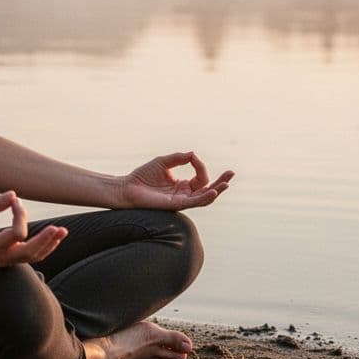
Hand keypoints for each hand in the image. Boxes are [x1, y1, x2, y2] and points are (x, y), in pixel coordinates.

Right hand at [0, 190, 66, 266]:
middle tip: (60, 228)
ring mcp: (3, 260)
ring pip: (32, 257)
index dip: (20, 215)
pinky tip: (52, 236)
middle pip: (29, 253)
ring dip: (48, 245)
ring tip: (62, 232)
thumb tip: (13, 194)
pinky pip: (29, 256)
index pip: (16, 234)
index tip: (14, 200)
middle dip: (46, 240)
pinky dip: (42, 247)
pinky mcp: (6, 258)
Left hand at [119, 151, 233, 210]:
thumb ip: (179, 158)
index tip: (192, 157)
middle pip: (207, 190)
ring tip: (226, 184)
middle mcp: (184, 194)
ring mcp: (181, 201)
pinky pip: (193, 202)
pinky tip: (212, 191)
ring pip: (204, 198)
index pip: (200, 177)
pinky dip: (204, 197)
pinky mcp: (175, 205)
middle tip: (231, 173)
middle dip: (221, 182)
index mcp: (182, 185)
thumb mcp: (163, 162)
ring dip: (216, 191)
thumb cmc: (143, 176)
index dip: (200, 166)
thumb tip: (193, 154)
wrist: (127, 187)